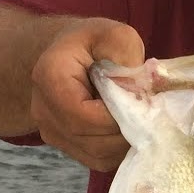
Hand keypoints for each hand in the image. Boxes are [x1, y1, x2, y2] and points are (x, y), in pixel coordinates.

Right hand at [30, 18, 143, 171]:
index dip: (119, 116)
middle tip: (149, 110)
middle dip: (127, 129)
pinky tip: (127, 124)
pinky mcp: (67, 146)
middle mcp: (44, 112)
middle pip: (93, 140)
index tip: (143, 100)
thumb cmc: (91, 43)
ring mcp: (52, 133)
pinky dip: (119, 147)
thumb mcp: (113, 33)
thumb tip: (137, 86)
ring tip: (138, 115)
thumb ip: (125, 51)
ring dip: (126, 140)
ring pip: (98, 154)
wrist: (67, 56)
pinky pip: (98, 159)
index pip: (84, 116)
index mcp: (50, 79)